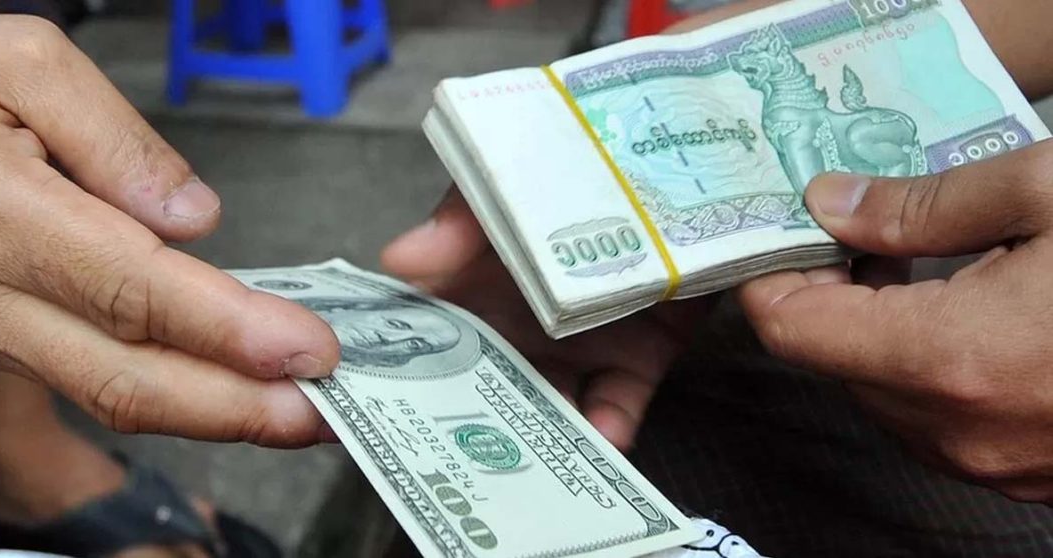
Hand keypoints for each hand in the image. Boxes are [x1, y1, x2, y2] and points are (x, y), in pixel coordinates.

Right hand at [0, 16, 339, 446]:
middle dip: (237, 408)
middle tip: (324, 414)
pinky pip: (86, 377)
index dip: (230, 332)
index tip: (309, 350)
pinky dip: (166, 390)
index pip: (136, 291)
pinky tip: (222, 384)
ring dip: (210, 411)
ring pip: (107, 393)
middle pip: (126, 378)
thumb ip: (113, 139)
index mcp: (0, 215)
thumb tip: (191, 219)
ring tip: (291, 409)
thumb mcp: (16, 65)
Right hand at [381, 188, 707, 449]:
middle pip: (486, 384)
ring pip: (548, 404)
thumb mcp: (513, 171)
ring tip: (528, 473)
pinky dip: (611, 426)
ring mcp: (580, 343)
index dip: (404, 370)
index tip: (382, 409)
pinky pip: (619, 403)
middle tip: (454, 463)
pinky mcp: (641, 356)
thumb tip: (397, 260)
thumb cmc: (583, 159)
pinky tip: (603, 439)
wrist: (686, 159)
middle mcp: (521, 323)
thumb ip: (462, 214)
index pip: (430, 332)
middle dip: (470, 423)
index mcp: (478, 282)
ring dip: (539, 437)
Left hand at [738, 140, 1052, 501]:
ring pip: (883, 397)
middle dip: (827, 298)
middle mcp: (960, 430)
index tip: (781, 235)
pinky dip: (928, 369)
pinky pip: (939, 423)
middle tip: (853, 235)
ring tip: (913, 267)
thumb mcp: (1050, 194)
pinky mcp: (1030, 475)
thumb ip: (921, 206)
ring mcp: (996, 465)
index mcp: (949, 359)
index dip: (770, 277)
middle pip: (832, 364)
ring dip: (877, 334)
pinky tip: (966, 315)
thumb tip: (833, 203)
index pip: (791, 330)